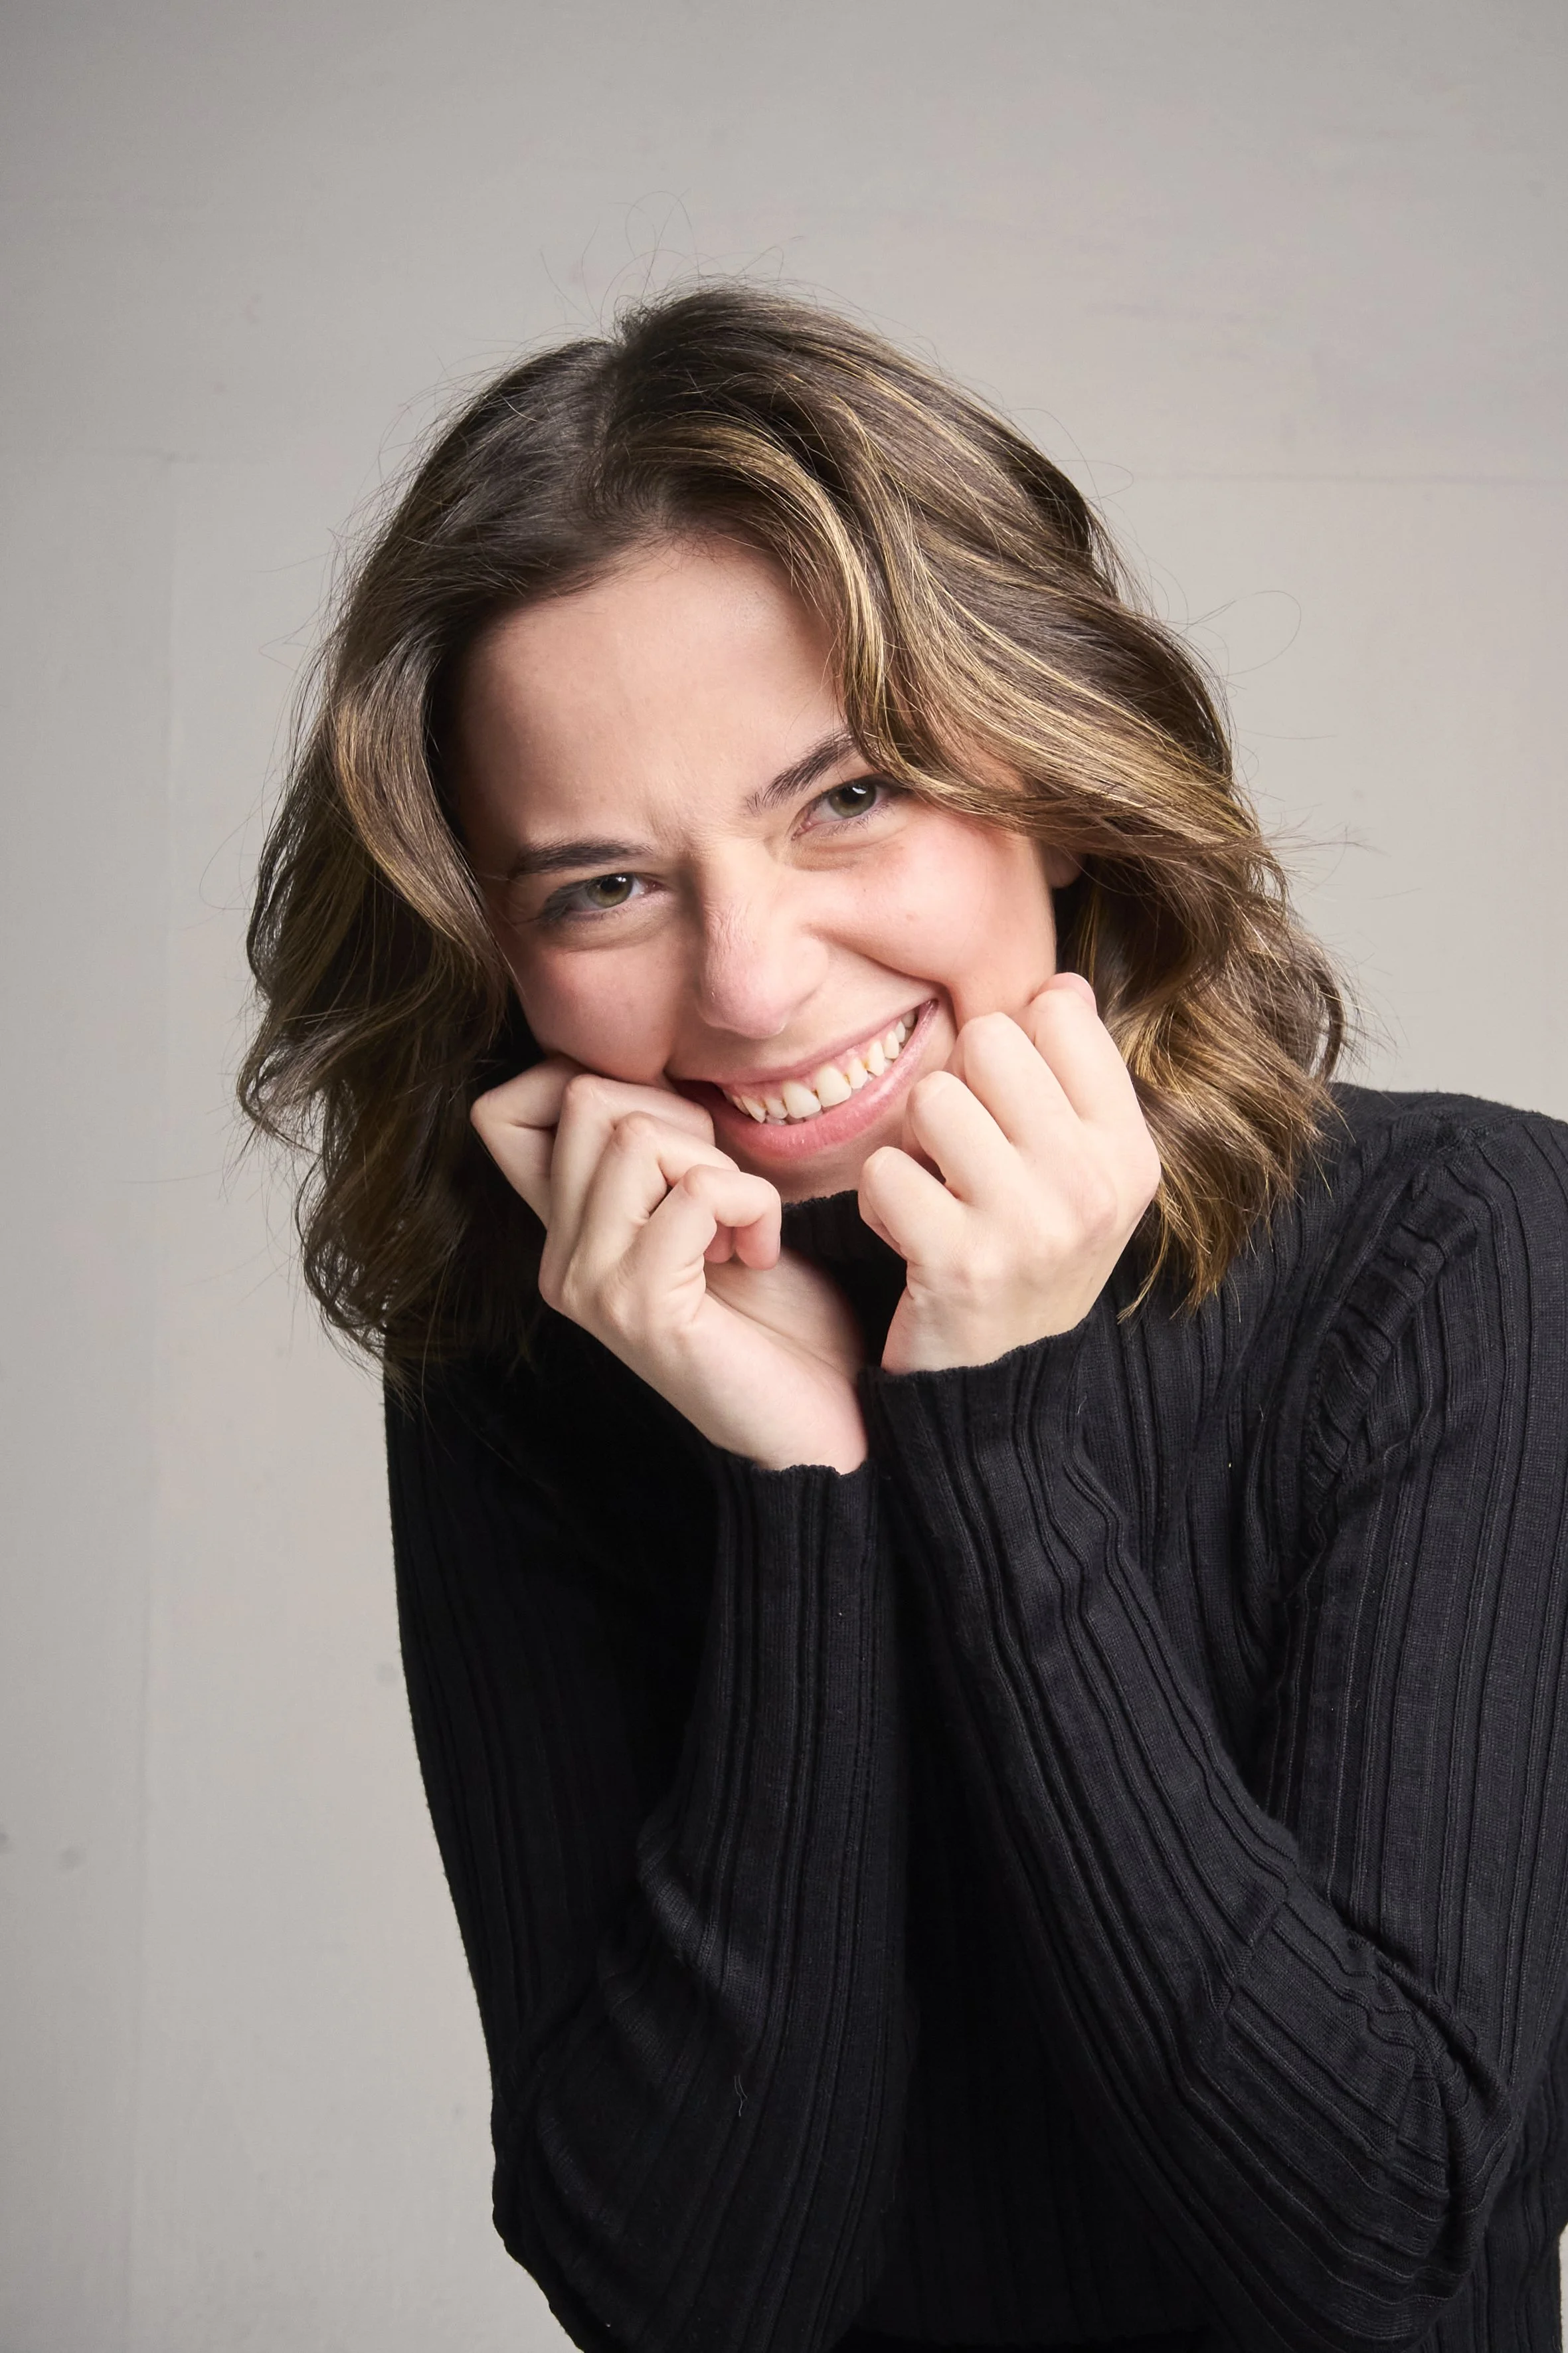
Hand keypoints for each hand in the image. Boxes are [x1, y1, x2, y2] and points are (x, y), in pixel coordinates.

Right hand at [471, 1059, 867, 1471]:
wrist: (823, 1421)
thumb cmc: (783, 1311)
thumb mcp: (706, 1206)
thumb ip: (662, 1151)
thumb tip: (646, 1061)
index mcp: (566, 1233)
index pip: (501, 1109)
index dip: (586, 1081)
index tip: (668, 1135)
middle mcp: (559, 1260)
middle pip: (583, 1098)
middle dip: (678, 1118)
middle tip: (721, 1190)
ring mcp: (591, 1284)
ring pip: (635, 1133)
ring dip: (719, 1165)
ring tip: (741, 1227)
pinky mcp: (641, 1307)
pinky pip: (698, 1193)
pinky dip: (753, 1206)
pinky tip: (760, 1254)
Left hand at [858, 975, 1160, 1373]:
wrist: (1001, 1393)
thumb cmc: (1030, 1262)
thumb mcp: (1083, 1177)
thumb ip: (1077, 1080)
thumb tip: (1059, 985)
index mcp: (1130, 1152)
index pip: (1060, 1011)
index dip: (1014, 1047)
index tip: (1012, 1111)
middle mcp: (1091, 1184)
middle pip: (990, 1040)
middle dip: (960, 1087)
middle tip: (963, 1154)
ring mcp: (1028, 1224)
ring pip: (933, 1097)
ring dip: (914, 1143)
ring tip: (937, 1192)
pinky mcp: (957, 1262)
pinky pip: (883, 1169)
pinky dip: (880, 1200)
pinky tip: (907, 1234)